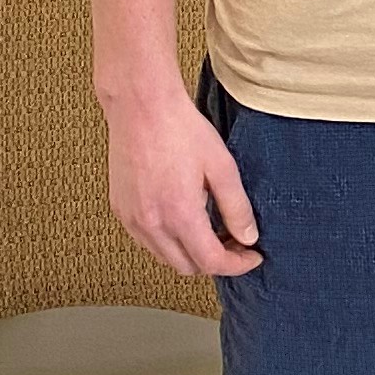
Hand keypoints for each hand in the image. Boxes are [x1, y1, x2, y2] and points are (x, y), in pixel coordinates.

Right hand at [103, 84, 260, 277]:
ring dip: (191, 252)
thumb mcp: (222, 166)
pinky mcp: (121, 211)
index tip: (253, 256)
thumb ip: (236, 207)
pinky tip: (184, 217)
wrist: (141, 108)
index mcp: (179, 215)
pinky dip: (169, 240)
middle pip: (187, 267)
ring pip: (165, 257)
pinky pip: (147, 241)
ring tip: (213, 227)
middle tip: (236, 241)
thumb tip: (248, 237)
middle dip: (216, 261)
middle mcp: (151, 225)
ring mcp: (131, 220)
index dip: (237, 264)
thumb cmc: (181, 130)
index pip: (211, 262)